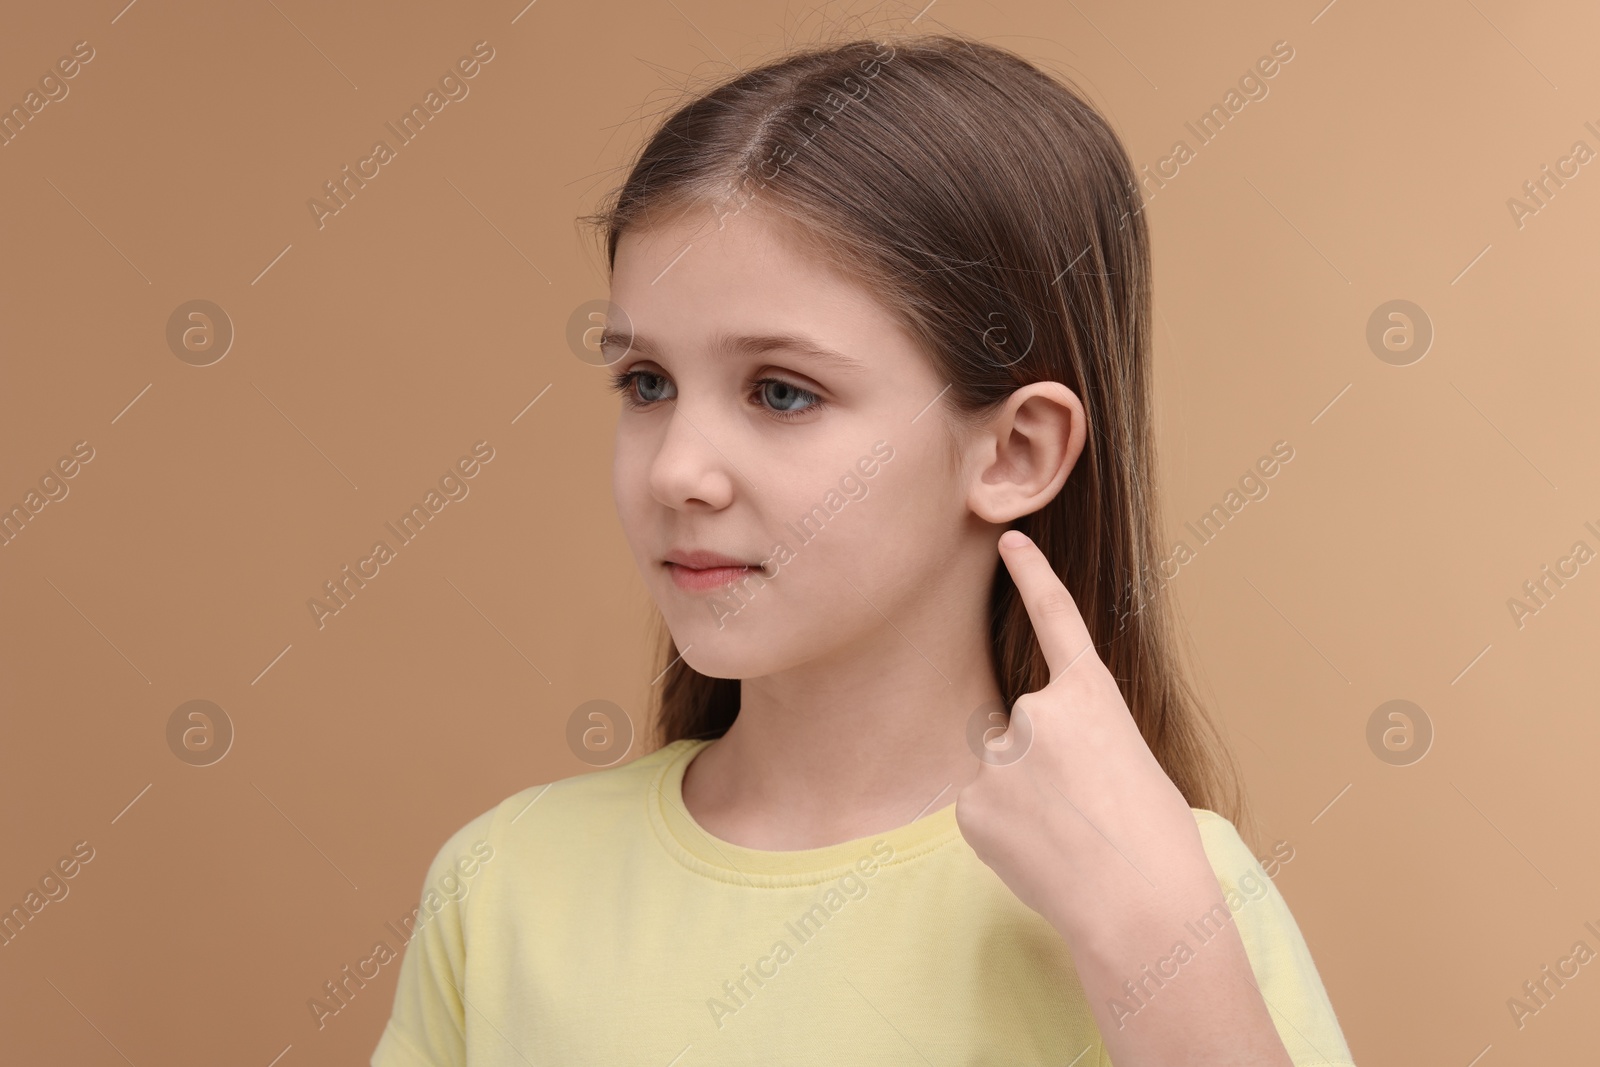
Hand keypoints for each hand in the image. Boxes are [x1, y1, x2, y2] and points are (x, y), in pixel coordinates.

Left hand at [954, 529, 1211, 944]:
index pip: (1056, 619)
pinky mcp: (972, 804)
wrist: (1140, 907)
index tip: (1009, 540)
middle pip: (1022, 732)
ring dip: (1023, 801)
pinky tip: (1041, 855)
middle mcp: (1036, 712)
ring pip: (1001, 773)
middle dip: (1041, 767)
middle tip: (1085, 812)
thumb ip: (1075, 739)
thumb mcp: (1131, 764)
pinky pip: (983, 811)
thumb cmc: (1156, 844)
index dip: (1033, 576)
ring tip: (1067, 839)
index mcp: (1091, 696)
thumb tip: (1024, 761)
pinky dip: (1005, 832)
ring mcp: (999, 757)